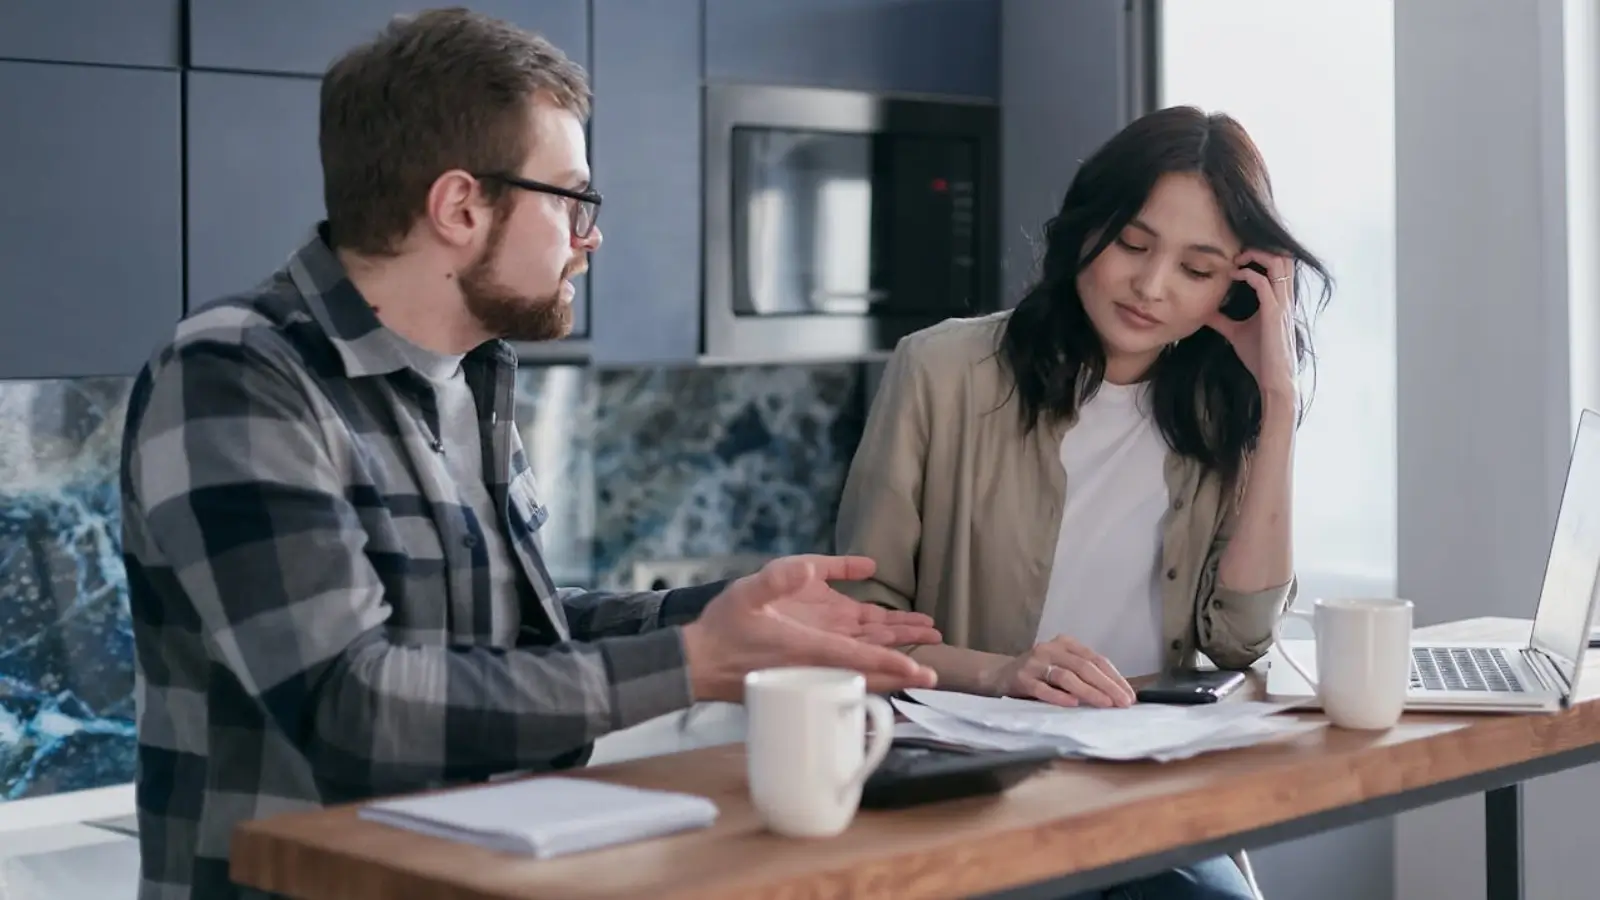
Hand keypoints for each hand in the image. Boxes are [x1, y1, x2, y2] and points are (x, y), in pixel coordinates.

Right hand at [681, 555, 938, 701]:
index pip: (860, 660)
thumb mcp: (746, 593)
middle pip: (871, 669)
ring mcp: (815, 664)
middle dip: (905, 666)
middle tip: (937, 670)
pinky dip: (873, 659)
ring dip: (894, 656)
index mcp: (808, 648)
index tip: (923, 674)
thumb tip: (810, 564)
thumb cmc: (723, 629)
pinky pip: (849, 664)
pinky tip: (891, 648)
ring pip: (863, 664)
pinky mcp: (809, 662)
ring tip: (926, 641)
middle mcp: (817, 661)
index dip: (894, 665)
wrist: (700, 662)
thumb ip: (778, 579)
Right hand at [984, 636, 1135, 708]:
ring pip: (1066, 677)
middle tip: (1123, 703)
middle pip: (1084, 667)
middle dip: (1107, 686)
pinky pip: (1043, 689)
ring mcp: (1034, 663)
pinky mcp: (1021, 678)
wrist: (998, 675)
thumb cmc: (1038, 674)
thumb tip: (1117, 694)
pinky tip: (1073, 705)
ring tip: (1105, 705)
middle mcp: (1050, 649)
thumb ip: (1083, 675)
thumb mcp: (1061, 667)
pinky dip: (1059, 697)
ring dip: (1089, 692)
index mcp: (1065, 643)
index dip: (1114, 677)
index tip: (1129, 695)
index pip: (1096, 659)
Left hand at [1211, 249, 1298, 409]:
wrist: (1273, 380)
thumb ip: (1222, 321)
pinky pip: (1265, 284)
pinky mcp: (1275, 314)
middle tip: (1238, 253)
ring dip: (1258, 256)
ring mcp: (1281, 305)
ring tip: (1238, 260)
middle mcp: (1284, 299)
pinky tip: (1235, 276)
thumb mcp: (1236, 333)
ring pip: (1281, 264)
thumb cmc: (1260, 357)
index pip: (1280, 265)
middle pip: (1285, 258)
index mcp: (1279, 300)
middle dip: (1262, 249)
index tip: (1237, 257)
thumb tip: (1204, 312)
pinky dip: (1249, 275)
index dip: (1261, 254)